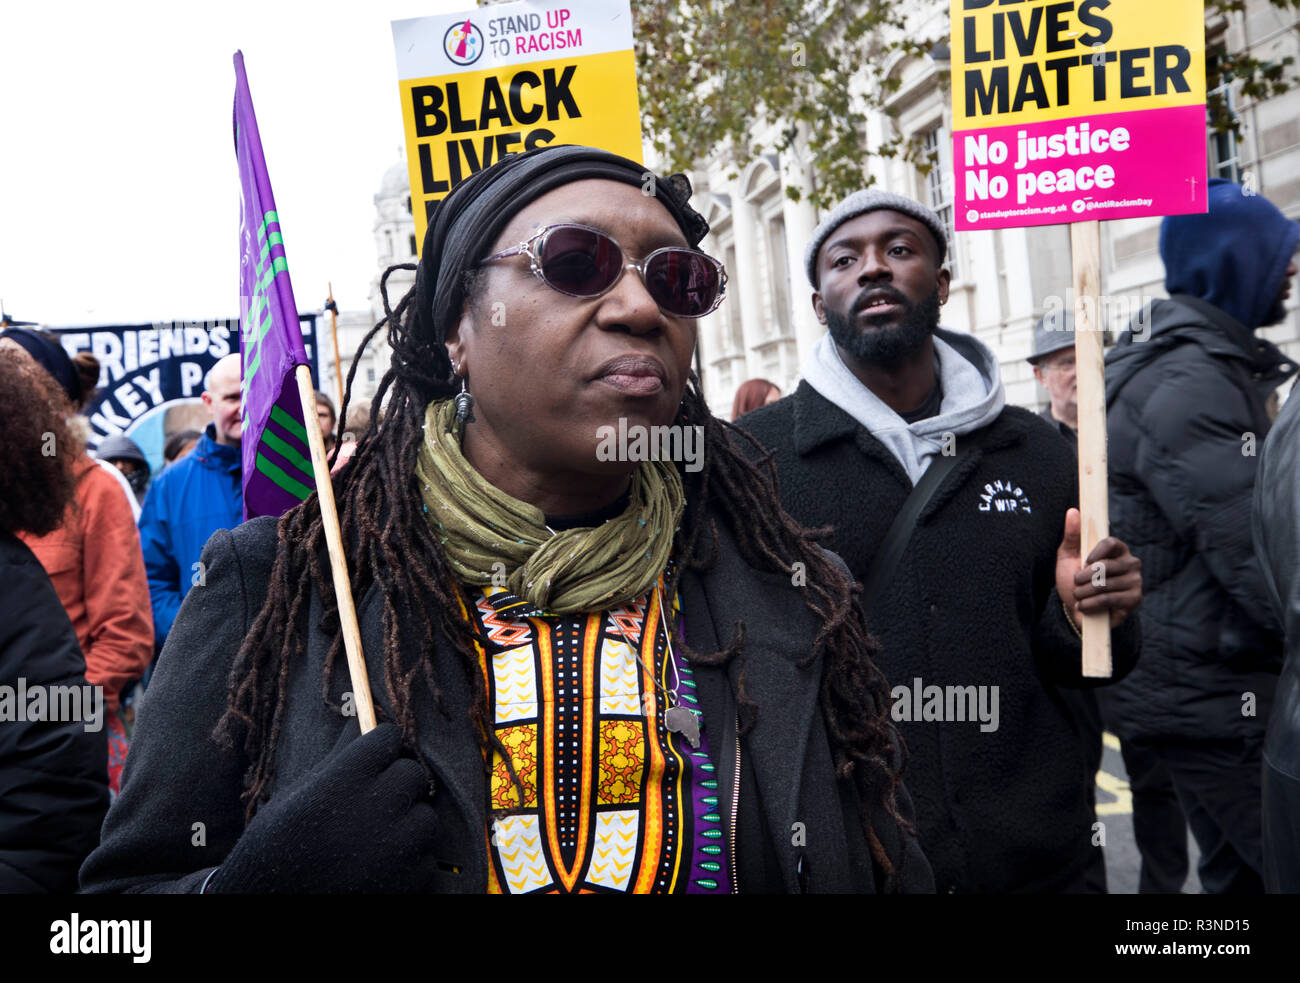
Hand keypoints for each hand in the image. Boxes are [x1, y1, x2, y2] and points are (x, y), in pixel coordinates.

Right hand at [207, 722, 440, 892]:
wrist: (268, 903)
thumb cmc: (276, 845)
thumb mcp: (297, 794)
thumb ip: (339, 757)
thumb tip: (361, 717)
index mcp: (344, 780)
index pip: (388, 738)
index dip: (380, 746)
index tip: (374, 755)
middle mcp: (375, 809)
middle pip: (413, 773)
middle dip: (397, 782)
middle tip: (375, 799)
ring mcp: (394, 848)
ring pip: (426, 816)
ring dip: (407, 823)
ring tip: (375, 837)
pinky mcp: (407, 881)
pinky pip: (425, 857)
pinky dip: (408, 861)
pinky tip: (378, 866)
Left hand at [1055, 508, 1142, 628]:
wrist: (1077, 609)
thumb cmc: (1074, 579)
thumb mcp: (1068, 556)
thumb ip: (1072, 535)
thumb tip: (1073, 511)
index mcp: (1117, 549)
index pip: (1112, 543)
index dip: (1096, 552)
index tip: (1084, 562)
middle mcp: (1131, 563)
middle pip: (1106, 566)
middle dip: (1084, 578)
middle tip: (1076, 583)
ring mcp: (1135, 581)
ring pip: (1105, 584)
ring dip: (1084, 592)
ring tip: (1079, 595)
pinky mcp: (1135, 599)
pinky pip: (1109, 599)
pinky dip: (1091, 604)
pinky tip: (1084, 606)